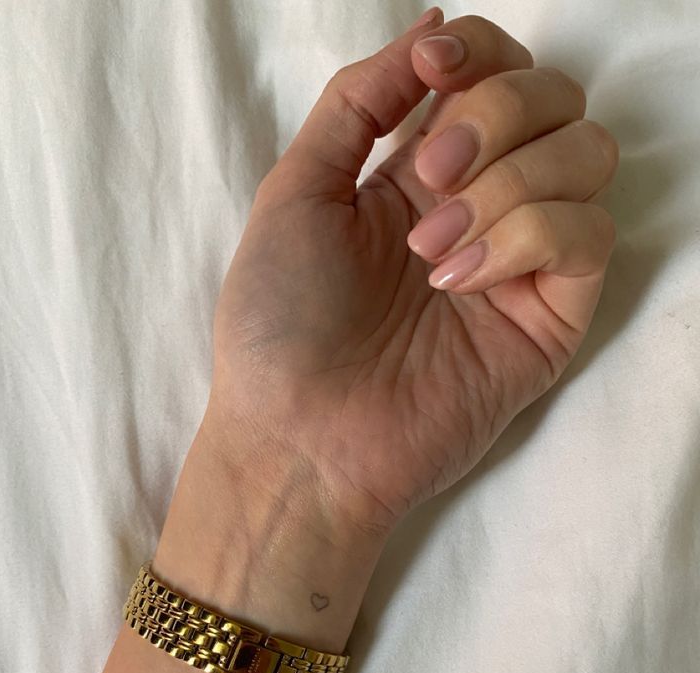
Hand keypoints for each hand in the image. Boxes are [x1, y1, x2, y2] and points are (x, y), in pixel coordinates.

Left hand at [204, 8, 618, 538]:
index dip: (481, 53)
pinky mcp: (550, 318)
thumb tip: (432, 29)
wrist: (297, 437)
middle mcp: (480, 207)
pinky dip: (527, 235)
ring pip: (586, 155)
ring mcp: (520, 262)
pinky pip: (587, 233)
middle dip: (494, 113)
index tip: (431, 72)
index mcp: (419, 174)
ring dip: (508, 180)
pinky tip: (460, 280)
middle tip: (427, 177)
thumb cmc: (280, 324)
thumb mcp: (295, 190)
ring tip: (433, 247)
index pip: (494, 73)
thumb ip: (358, 102)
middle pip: (553, 99)